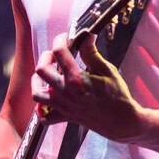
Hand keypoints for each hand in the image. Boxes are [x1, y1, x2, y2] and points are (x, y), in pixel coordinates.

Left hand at [31, 32, 145, 140]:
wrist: (121, 121)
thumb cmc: (117, 96)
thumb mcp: (107, 70)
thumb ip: (92, 53)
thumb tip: (86, 37)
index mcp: (76, 79)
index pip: (59, 52)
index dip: (60, 40)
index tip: (65, 38)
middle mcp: (66, 92)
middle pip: (42, 70)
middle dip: (46, 57)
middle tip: (55, 55)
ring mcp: (63, 106)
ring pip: (37, 93)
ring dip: (38, 81)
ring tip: (46, 75)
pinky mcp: (65, 117)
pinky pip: (44, 116)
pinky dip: (42, 109)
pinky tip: (49, 99)